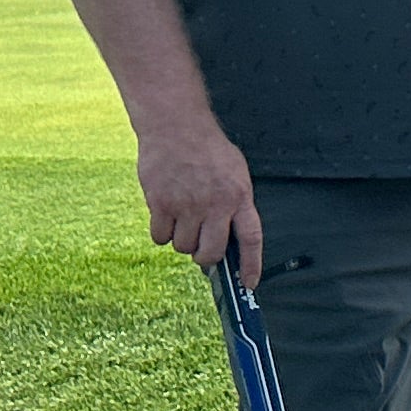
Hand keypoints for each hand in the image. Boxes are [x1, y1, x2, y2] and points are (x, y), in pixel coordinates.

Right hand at [138, 113, 260, 283]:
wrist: (176, 126)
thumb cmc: (208, 150)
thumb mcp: (235, 173)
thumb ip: (234, 203)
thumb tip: (229, 237)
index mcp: (239, 197)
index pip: (251, 239)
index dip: (251, 265)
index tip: (248, 284)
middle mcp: (215, 204)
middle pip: (211, 253)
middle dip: (205, 257)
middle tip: (201, 249)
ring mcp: (187, 205)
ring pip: (183, 247)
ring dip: (182, 241)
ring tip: (182, 219)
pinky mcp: (161, 203)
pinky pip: (160, 237)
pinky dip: (161, 233)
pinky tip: (165, 215)